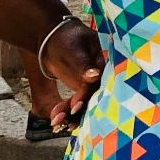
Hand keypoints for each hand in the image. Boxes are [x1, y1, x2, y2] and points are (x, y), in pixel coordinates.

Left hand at [39, 19, 104, 133]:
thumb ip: (83, 64)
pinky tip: (56, 117)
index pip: (102, 82)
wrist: (54, 40)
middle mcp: (103, 75)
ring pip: (86, 104)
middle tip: (62, 120)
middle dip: (79, 111)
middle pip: (95, 97)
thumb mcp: (73, 49)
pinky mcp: (84, 91)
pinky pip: (78, 104)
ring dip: (71, 115)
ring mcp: (94, 84)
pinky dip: (67, 112)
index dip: (89, 96)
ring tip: (56, 120)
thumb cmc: (66, 39)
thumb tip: (94, 76)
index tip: (75, 107)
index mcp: (106, 61)